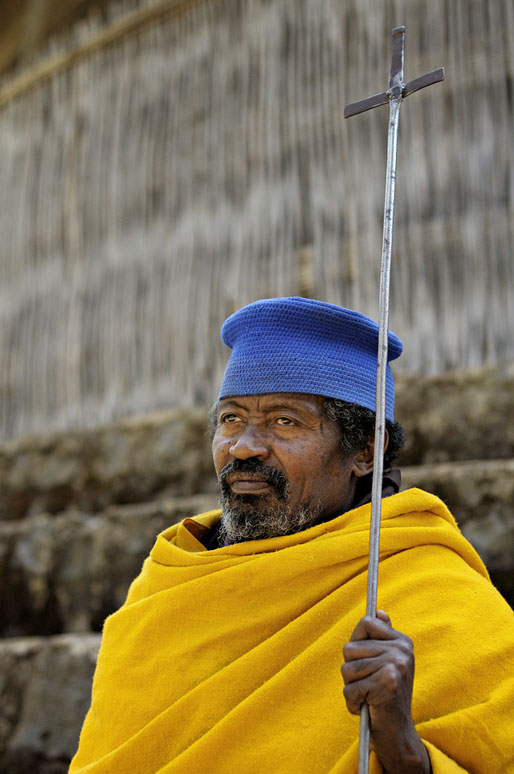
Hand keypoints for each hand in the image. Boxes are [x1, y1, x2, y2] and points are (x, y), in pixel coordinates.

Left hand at [341, 610, 430, 773]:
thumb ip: (382, 637)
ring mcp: (395, 666)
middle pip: (350, 647)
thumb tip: (378, 611)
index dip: (358, 642)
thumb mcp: (387, 663)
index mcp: (403, 642)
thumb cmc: (386, 697)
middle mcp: (402, 651)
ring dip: (351, 688)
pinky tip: (368, 708)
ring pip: (346, 669)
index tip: (368, 660)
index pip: (366, 622)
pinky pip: (349, 689)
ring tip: (369, 697)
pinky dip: (353, 703)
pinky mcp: (385, 685)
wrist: (399, 734)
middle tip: (370, 685)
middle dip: (352, 670)